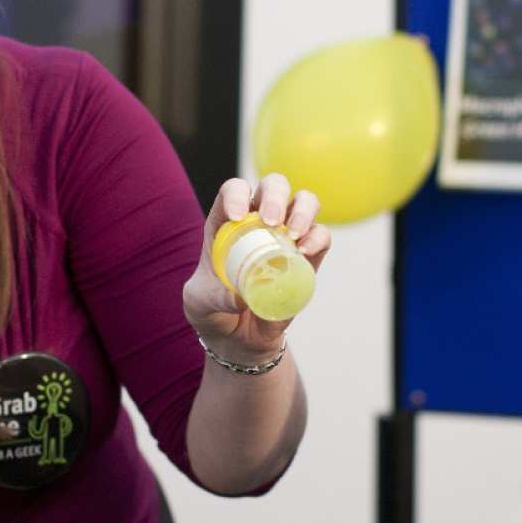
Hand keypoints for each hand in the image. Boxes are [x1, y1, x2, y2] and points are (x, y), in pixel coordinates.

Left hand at [184, 173, 330, 361]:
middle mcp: (259, 221)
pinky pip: (321, 236)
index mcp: (227, 222)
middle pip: (274, 186)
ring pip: (304, 201)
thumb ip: (215, 297)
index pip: (234, 190)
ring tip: (293, 233)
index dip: (237, 194)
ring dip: (302, 210)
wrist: (239, 336)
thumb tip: (242, 295)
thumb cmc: (213, 309)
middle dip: (275, 195)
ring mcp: (287, 236)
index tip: (237, 216)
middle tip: (271, 221)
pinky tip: (305, 252)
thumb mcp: (200, 302)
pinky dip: (318, 238)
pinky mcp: (308, 258)